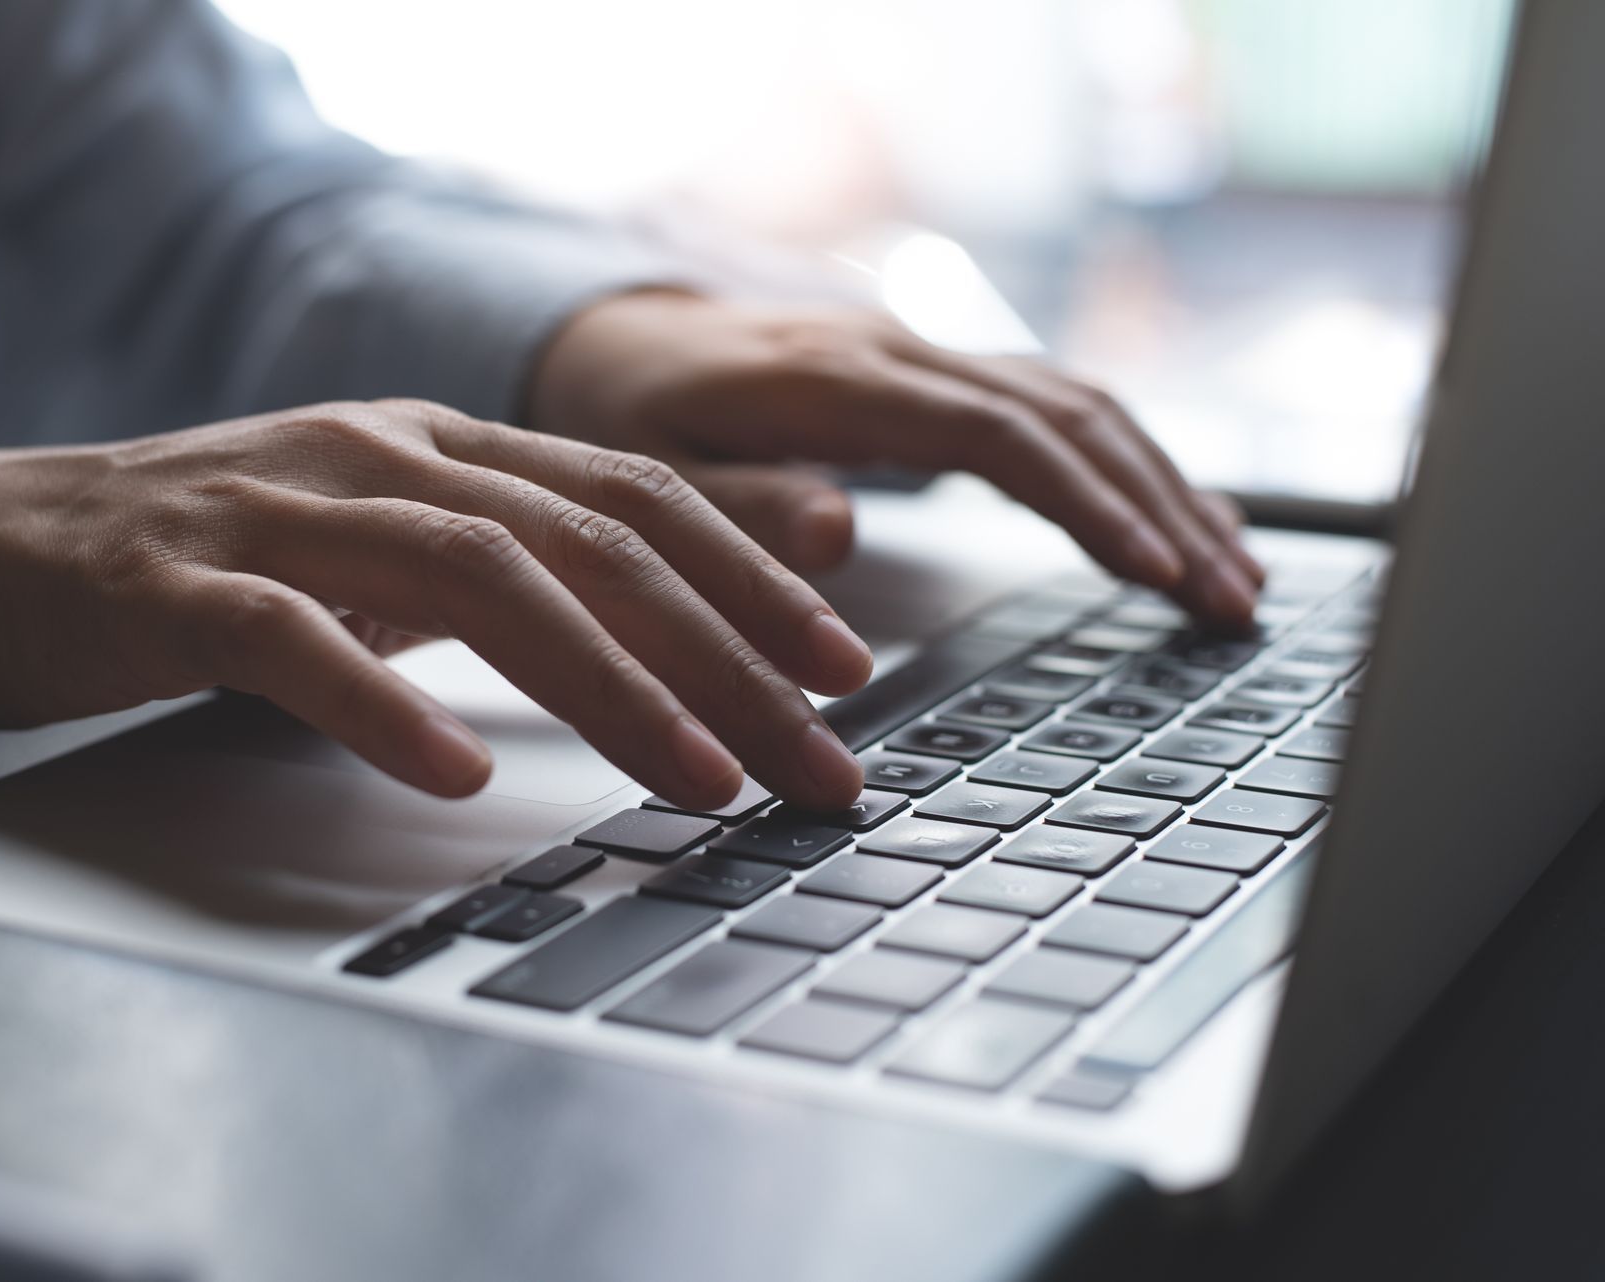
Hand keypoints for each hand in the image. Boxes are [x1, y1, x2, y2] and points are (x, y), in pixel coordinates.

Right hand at [0, 401, 873, 808]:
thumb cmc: (210, 559)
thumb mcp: (385, 543)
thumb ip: (520, 557)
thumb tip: (669, 608)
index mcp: (440, 444)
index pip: (635, 498)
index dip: (753, 578)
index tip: (845, 670)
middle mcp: (379, 455)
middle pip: (590, 542)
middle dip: (725, 656)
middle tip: (817, 760)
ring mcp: (278, 510)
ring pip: (478, 578)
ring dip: (609, 682)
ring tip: (698, 778)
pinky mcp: (179, 583)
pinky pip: (297, 639)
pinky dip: (385, 702)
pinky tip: (455, 771)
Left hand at [529, 293, 1264, 624]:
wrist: (618, 337)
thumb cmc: (628, 414)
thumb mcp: (648, 470)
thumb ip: (736, 502)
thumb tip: (844, 531)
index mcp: (839, 376)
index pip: (995, 431)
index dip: (1083, 499)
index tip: (1154, 569)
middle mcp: (901, 353)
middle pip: (1066, 415)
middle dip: (1160, 505)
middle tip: (1231, 601)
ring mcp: (926, 359)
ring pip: (1076, 408)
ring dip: (1162, 487)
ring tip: (1232, 576)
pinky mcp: (936, 381)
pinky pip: (1051, 412)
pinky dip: (1121, 468)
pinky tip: (1168, 521)